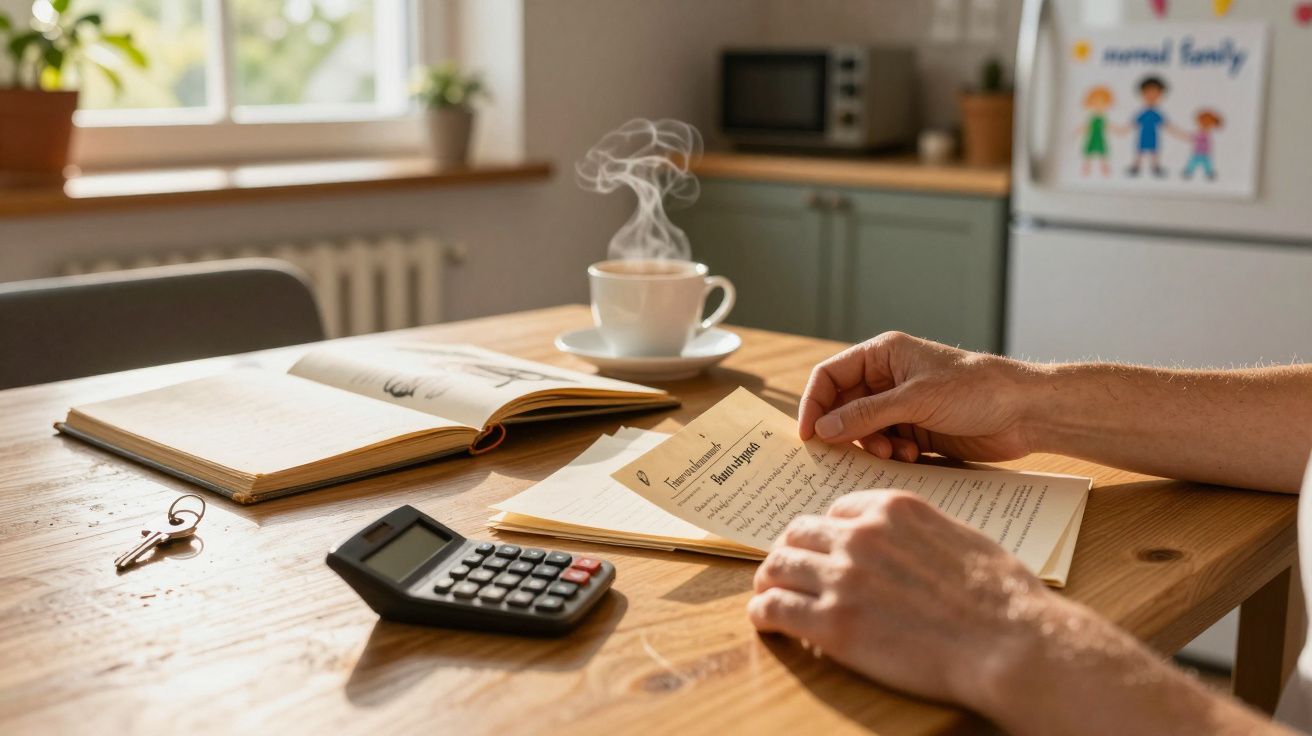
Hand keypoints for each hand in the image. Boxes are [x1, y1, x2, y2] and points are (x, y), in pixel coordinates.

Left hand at [750, 492, 1285, 735]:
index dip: (826, 533)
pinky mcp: (832, 623)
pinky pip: (775, 608)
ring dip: (770, 579)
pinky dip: (764, 612)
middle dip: (791, 552)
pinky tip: (765, 620)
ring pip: (778, 566)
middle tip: (786, 570)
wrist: (1009, 642)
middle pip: (799, 533)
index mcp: (892, 508)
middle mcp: (860, 535)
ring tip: (768, 594)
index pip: (836, 511)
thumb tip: (909, 548)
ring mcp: (842, 577)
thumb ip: (921, 535)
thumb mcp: (960, 538)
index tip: (823, 550)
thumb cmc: (1002, 596)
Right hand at [799, 332, 1034, 462]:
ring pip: (864, 431)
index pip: (830, 376)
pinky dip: (892, 456)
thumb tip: (823, 429)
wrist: (1026, 413)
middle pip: (844, 407)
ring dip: (873, 446)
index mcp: (883, 355)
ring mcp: (902, 406)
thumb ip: (866, 414)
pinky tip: (913, 458)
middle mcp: (888, 379)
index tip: (809, 435)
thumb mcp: (915, 399)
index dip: (814, 403)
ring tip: (896, 454)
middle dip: (846, 431)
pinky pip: (887, 446)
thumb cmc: (975, 389)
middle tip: (851, 453)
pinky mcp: (917, 431)